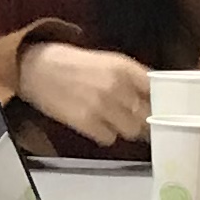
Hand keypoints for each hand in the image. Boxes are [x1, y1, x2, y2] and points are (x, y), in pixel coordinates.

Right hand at [15, 39, 154, 146]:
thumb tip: (155, 99)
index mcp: (125, 67)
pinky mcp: (86, 122)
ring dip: (125, 128)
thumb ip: (132, 78)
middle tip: (136, 119)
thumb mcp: (107, 61)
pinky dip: (105, 135)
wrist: (36, 68)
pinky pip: (109, 138)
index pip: (158, 91)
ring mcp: (102, 105)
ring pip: (131, 130)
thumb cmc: (72, 64)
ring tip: (112, 120)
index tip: (163, 110)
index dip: (163, 103)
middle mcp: (117, 86)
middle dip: (145, 120)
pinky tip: (97, 124)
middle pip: (148, 115)